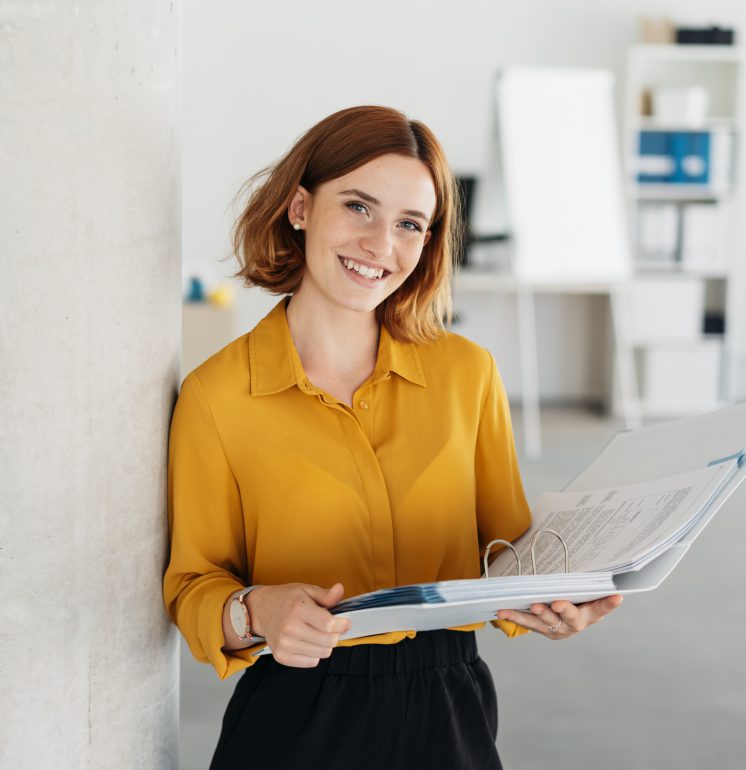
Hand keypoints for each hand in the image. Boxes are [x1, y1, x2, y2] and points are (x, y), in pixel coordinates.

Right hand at [248, 582, 351, 666]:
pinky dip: (314, 654)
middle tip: (332, 628)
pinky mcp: (281, 656)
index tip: (346, 622)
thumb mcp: (306, 590)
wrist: (261, 610)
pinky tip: (308, 642)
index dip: (342, 624)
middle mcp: (290, 627)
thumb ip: (326, 594)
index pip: (329, 624)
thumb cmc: (287, 599)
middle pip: (328, 641)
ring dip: (325, 645)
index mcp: (298, 608)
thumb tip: (340, 589)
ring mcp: (284, 644)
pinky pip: (311, 662)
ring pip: (322, 653)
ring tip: (318, 634)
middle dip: (335, 634)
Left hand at [496, 594, 622, 639]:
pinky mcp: (542, 630)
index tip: (617, 596)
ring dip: (537, 615)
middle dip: (564, 610)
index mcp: (590, 613)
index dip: (609, 603)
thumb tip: (590, 558)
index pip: (602, 607)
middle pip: (571, 618)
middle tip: (557, 604)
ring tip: (532, 606)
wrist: (563, 620)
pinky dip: (515, 616)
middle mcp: (575, 624)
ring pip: (547, 623)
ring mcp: (558, 629)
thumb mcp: (583, 592)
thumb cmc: (576, 600)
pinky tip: (503, 611)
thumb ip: (583, 583)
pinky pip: (527, 623)